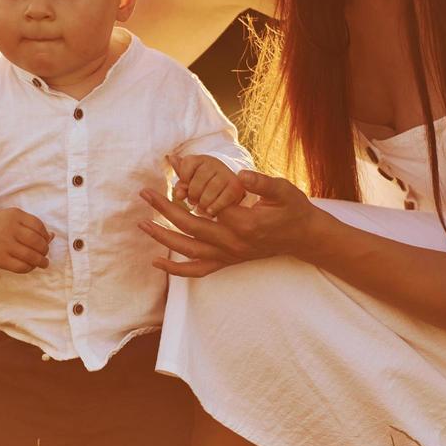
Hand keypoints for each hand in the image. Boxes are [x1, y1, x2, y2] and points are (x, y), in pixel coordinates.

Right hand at [0, 208, 53, 273]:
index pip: (38, 225)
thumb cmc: (1, 226)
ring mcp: (3, 243)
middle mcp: (8, 228)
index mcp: (14, 214)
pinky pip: (20, 266)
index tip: (46, 240)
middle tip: (45, 253)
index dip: (45, 235)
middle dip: (45, 249)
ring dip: (41, 261)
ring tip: (43, 263)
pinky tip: (31, 266)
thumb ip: (33, 226)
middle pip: (36, 241)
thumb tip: (53, 236)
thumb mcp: (15, 219)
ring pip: (30, 255)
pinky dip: (29, 268)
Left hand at [138, 170, 323, 276]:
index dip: (182, 190)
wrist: (303, 237)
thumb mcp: (284, 190)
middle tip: (144, 194)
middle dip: (163, 210)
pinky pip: (197, 271)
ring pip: (188, 251)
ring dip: (162, 238)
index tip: (168, 174)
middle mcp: (232, 243)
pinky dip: (175, 270)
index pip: (203, 207)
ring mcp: (228, 255)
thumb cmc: (293, 210)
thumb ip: (262, 183)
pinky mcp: (228, 261)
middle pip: (189, 227)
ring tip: (142, 224)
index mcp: (243, 223)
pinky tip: (156, 261)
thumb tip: (240, 174)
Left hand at [168, 153, 245, 215]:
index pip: (187, 163)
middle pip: (199, 179)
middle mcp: (214, 163)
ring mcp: (226, 173)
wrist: (226, 190)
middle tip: (193, 202)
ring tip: (201, 208)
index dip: (183, 178)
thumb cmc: (203, 186)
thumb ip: (181, 182)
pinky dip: (215, 207)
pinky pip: (224, 198)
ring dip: (203, 202)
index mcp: (200, 159)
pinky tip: (210, 211)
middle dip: (193, 194)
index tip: (185, 188)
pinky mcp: (236, 186)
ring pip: (211, 189)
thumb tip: (174, 174)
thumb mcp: (190, 182)